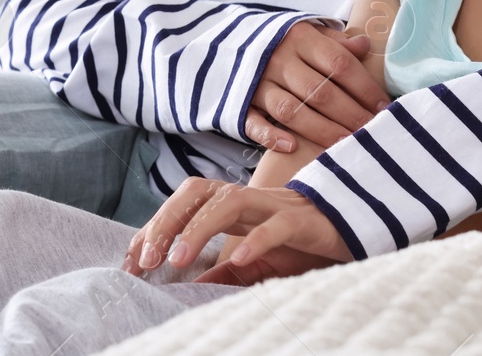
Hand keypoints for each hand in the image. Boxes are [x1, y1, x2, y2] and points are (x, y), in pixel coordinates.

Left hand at [120, 177, 352, 277]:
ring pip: (227, 204)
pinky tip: (238, 258)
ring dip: (198, 230)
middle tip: (145, 260)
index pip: (183, 204)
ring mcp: (273, 205)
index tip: (130, 261)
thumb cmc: (296, 242)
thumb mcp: (253, 261)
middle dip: (167, 222)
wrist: (350, 226)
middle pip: (196, 192)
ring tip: (177, 261)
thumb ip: (222, 271)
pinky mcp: (301, 221)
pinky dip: (256, 240)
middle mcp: (246, 198)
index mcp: (230, 204)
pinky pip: (274, 226)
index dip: (154, 226)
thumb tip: (189, 288)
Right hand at [246, 22, 388, 152]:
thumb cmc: (283, 42)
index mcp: (300, 38)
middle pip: (319, 91)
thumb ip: (336, 42)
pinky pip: (254, 122)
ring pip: (291, 110)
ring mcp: (257, 82)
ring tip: (345, 146)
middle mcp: (278, 59)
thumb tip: (365, 46)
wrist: (227, 41)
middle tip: (371, 134)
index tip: (384, 108)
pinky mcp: (240, 103)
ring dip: (321, 130)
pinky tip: (292, 147)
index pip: (339, 63)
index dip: (364, 88)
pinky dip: (271, 136)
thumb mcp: (309, 32)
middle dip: (350, 115)